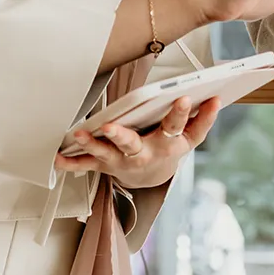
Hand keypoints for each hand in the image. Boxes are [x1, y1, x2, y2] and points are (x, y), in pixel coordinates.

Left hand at [55, 95, 220, 188]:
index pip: (177, 127)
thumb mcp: (190, 137)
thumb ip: (202, 118)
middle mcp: (145, 154)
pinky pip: (86, 165)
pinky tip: (57, 157)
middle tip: (110, 128)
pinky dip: (71, 162)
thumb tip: (216, 97)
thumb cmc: (169, 147)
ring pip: (106, 154)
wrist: (153, 177)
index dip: (180, 114)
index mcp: (168, 144)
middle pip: (133, 145)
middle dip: (121, 136)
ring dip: (92, 145)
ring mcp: (123, 162)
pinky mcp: (106, 165)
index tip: (183, 98)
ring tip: (81, 135)